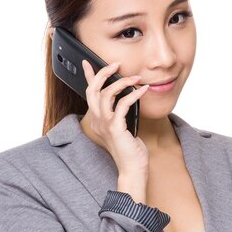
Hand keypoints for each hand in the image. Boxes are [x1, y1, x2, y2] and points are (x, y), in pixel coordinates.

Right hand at [81, 59, 149, 175]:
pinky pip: (123, 104)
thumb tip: (128, 96)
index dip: (89, 76)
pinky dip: (134, 94)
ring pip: (106, 94)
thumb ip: (121, 113)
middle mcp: (97, 121)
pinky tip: (143, 90)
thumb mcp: (124, 127)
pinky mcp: (115, 128)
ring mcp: (104, 125)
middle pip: (93, 90)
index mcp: (97, 120)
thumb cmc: (130, 150)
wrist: (132, 168)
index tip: (88, 63)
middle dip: (103, 73)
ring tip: (136, 78)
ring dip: (123, 82)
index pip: (89, 93)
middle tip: (116, 64)